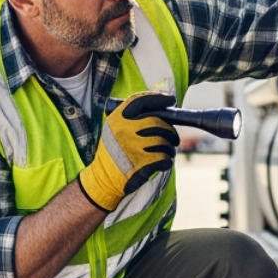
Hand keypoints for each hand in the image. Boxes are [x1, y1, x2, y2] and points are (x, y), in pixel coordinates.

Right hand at [77, 91, 178, 210]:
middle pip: (158, 122)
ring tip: (167, 152)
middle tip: (174, 137)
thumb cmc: (113, 153)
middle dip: (170, 130)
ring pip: (164, 141)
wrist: (103, 179)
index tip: (171, 100)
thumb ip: (131, 120)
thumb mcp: (114, 131)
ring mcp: (134, 147)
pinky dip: (167, 160)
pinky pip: (165, 158)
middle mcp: (125, 130)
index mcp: (117, 119)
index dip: (159, 98)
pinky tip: (163, 162)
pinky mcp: (142, 163)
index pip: (141, 101)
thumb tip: (161, 111)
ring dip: (170, 148)